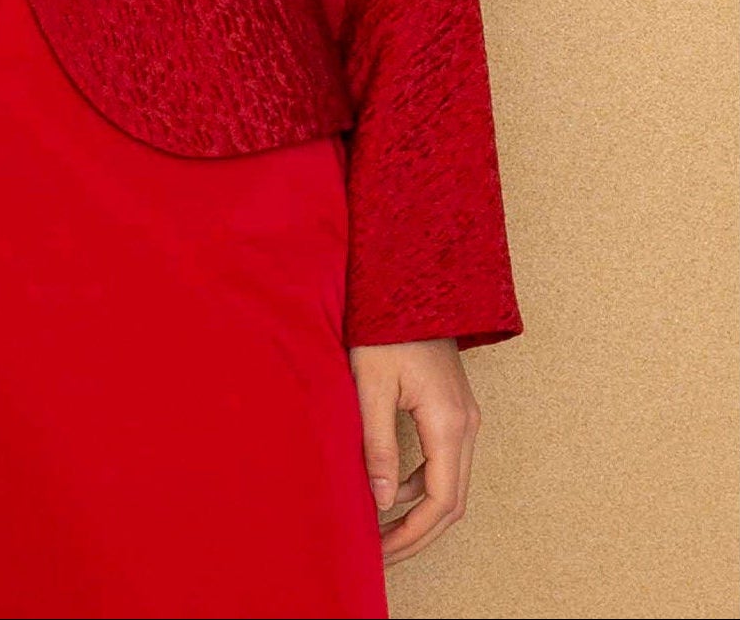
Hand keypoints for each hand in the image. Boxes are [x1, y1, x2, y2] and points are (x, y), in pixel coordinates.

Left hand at [348, 337, 480, 564]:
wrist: (411, 284)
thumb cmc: (387, 328)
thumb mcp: (371, 386)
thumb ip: (378, 444)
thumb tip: (382, 501)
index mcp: (449, 424)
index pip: (439, 502)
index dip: (411, 534)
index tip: (380, 551)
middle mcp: (467, 426)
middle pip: (451, 502)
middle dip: (417, 534)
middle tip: (381, 555)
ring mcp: (465, 418)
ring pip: (451, 485)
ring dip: (420, 513)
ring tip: (382, 531)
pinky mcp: (455, 411)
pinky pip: (445, 462)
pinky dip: (422, 485)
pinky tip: (391, 490)